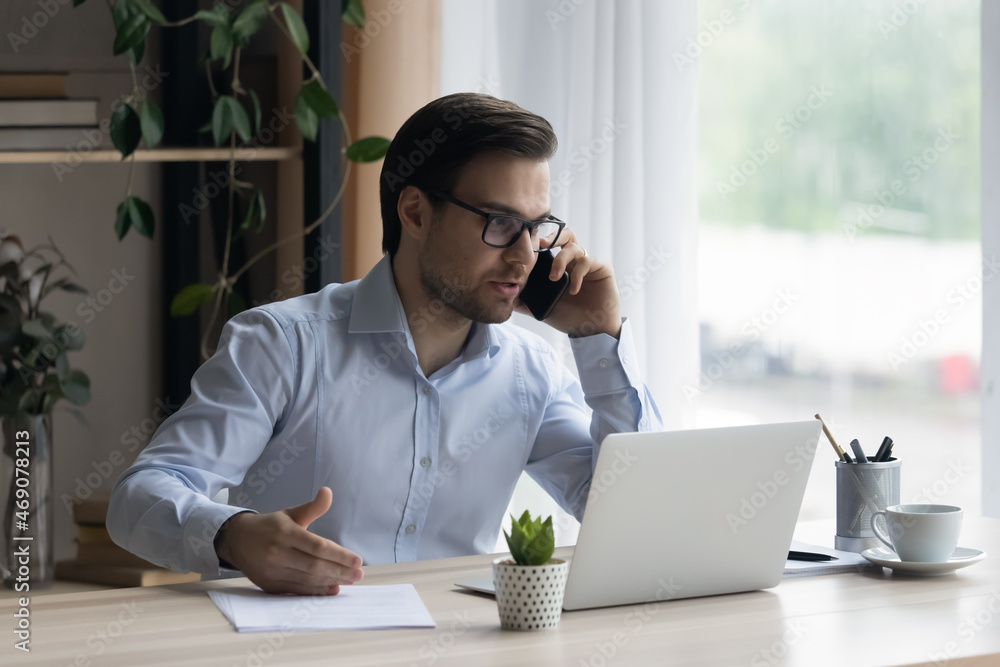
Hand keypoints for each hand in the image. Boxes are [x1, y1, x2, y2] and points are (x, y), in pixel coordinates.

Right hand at [217, 487, 363, 594]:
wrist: (237, 540)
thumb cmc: (270, 526)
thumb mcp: (290, 514)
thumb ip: (312, 507)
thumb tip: (328, 492)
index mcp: (285, 532)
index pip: (318, 546)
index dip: (339, 555)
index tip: (358, 560)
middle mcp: (278, 552)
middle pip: (314, 565)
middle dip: (340, 571)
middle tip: (359, 574)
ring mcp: (273, 570)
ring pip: (307, 579)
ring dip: (331, 581)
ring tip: (351, 580)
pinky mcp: (270, 584)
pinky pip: (297, 590)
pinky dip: (316, 591)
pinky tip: (332, 589)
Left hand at [516, 228, 621, 337]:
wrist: (591, 332)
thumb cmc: (569, 318)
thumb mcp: (541, 308)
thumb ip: (524, 300)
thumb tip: (503, 293)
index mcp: (561, 266)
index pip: (551, 245)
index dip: (540, 242)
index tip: (526, 246)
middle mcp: (574, 261)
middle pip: (566, 235)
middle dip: (553, 237)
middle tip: (541, 245)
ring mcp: (589, 264)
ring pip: (574, 246)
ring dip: (560, 260)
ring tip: (554, 278)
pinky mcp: (602, 269)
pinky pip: (587, 261)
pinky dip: (577, 274)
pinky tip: (573, 290)